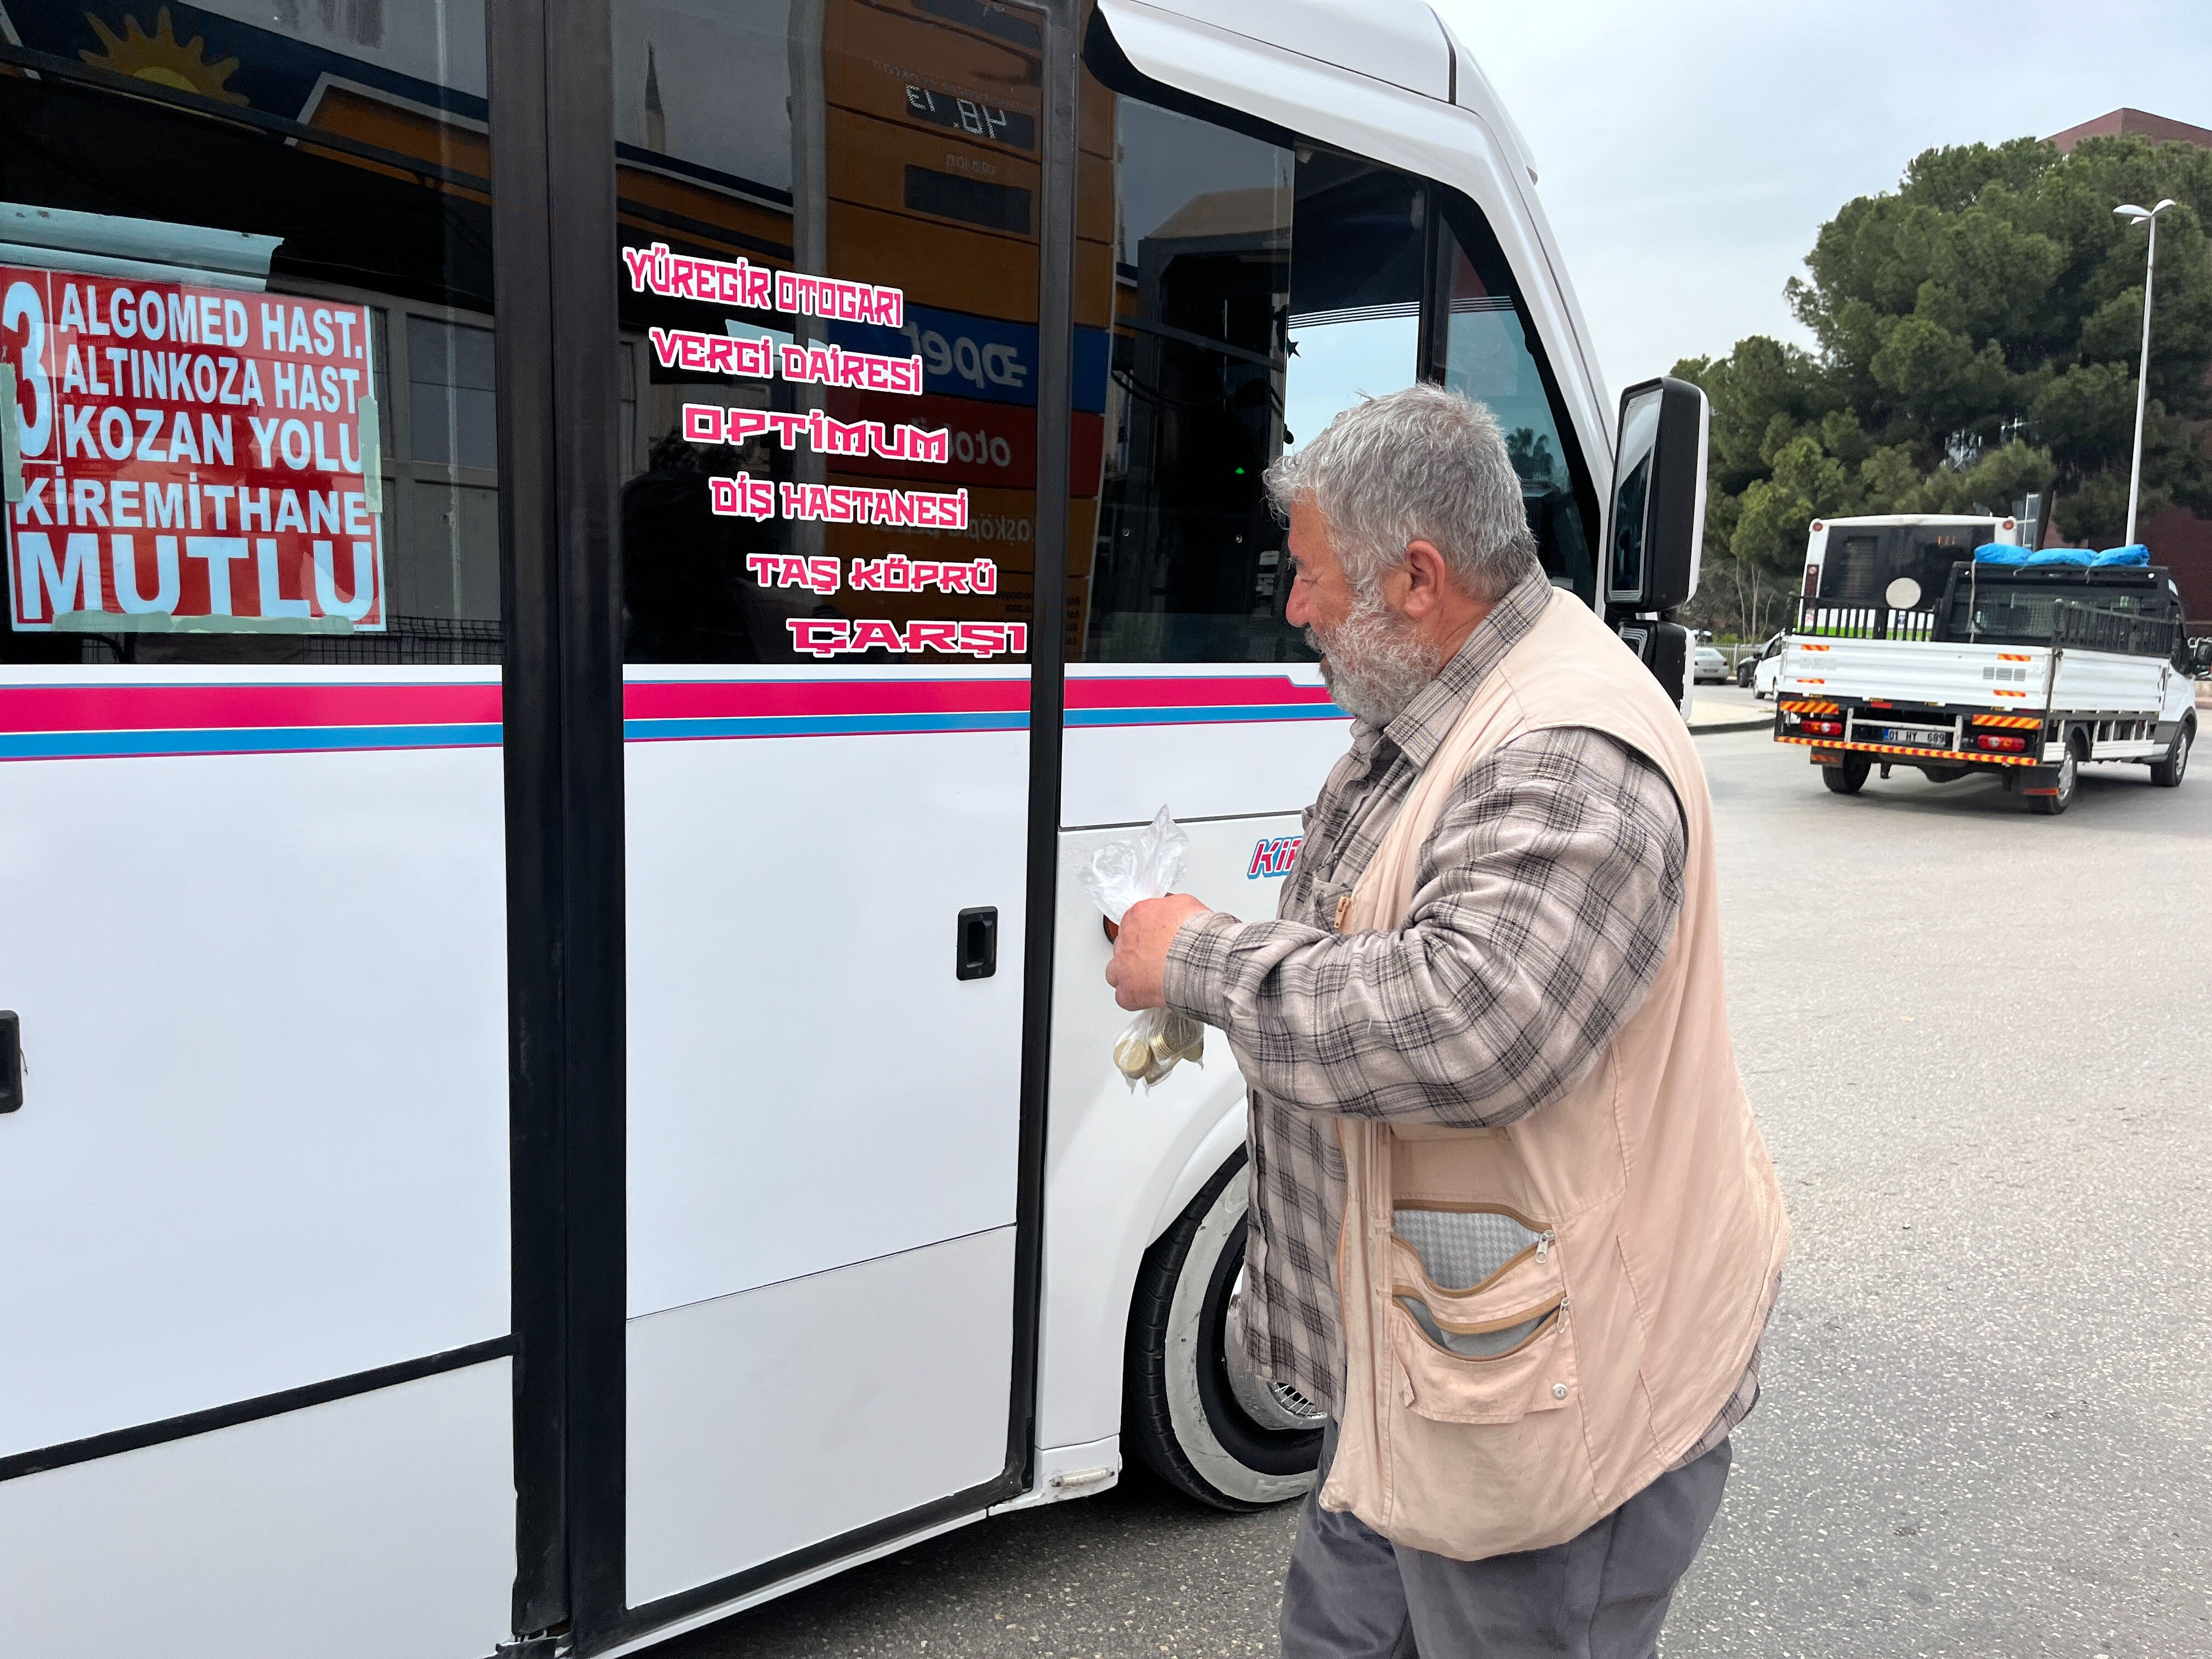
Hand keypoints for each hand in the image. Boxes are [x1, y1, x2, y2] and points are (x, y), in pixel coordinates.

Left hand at [1105, 893, 1209, 1010]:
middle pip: (1123, 947)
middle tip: (1155, 960)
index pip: (1132, 923)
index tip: (1155, 940)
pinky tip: (1149, 996)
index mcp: (1138, 915)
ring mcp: (1123, 966)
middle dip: (1137, 954)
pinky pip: (1123, 997)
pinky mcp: (1129, 991)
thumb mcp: (1186, 905)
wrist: (1200, 959)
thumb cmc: (1195, 935)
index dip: (1144, 934)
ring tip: (1148, 979)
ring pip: (1114, 972)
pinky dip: (1134, 997)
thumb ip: (1171, 908)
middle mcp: (1126, 939)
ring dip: (1128, 975)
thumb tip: (1174, 914)